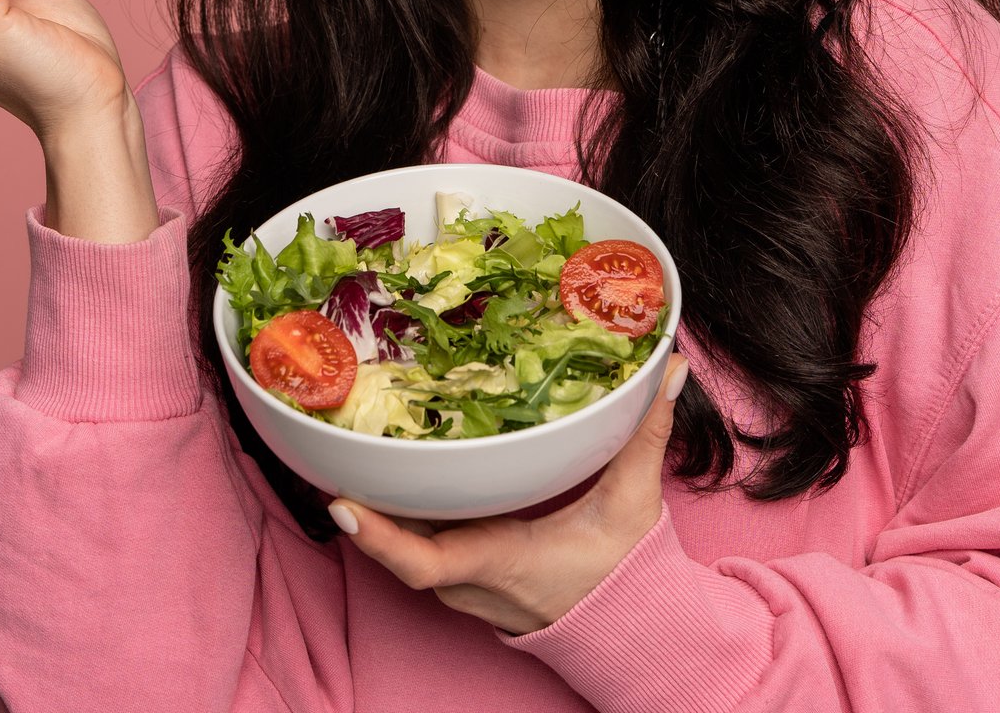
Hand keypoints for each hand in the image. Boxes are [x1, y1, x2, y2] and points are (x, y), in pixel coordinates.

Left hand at [332, 353, 690, 634]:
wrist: (627, 627)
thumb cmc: (622, 572)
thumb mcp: (632, 501)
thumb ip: (647, 433)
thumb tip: (667, 370)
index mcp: (497, 559)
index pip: (423, 562)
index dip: (378, 537)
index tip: (341, 503)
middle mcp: (466, 579)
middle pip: (395, 539)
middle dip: (362, 493)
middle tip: (333, 433)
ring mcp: (459, 584)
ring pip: (403, 539)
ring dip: (377, 498)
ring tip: (351, 436)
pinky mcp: (461, 577)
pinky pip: (416, 542)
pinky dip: (400, 508)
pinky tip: (392, 463)